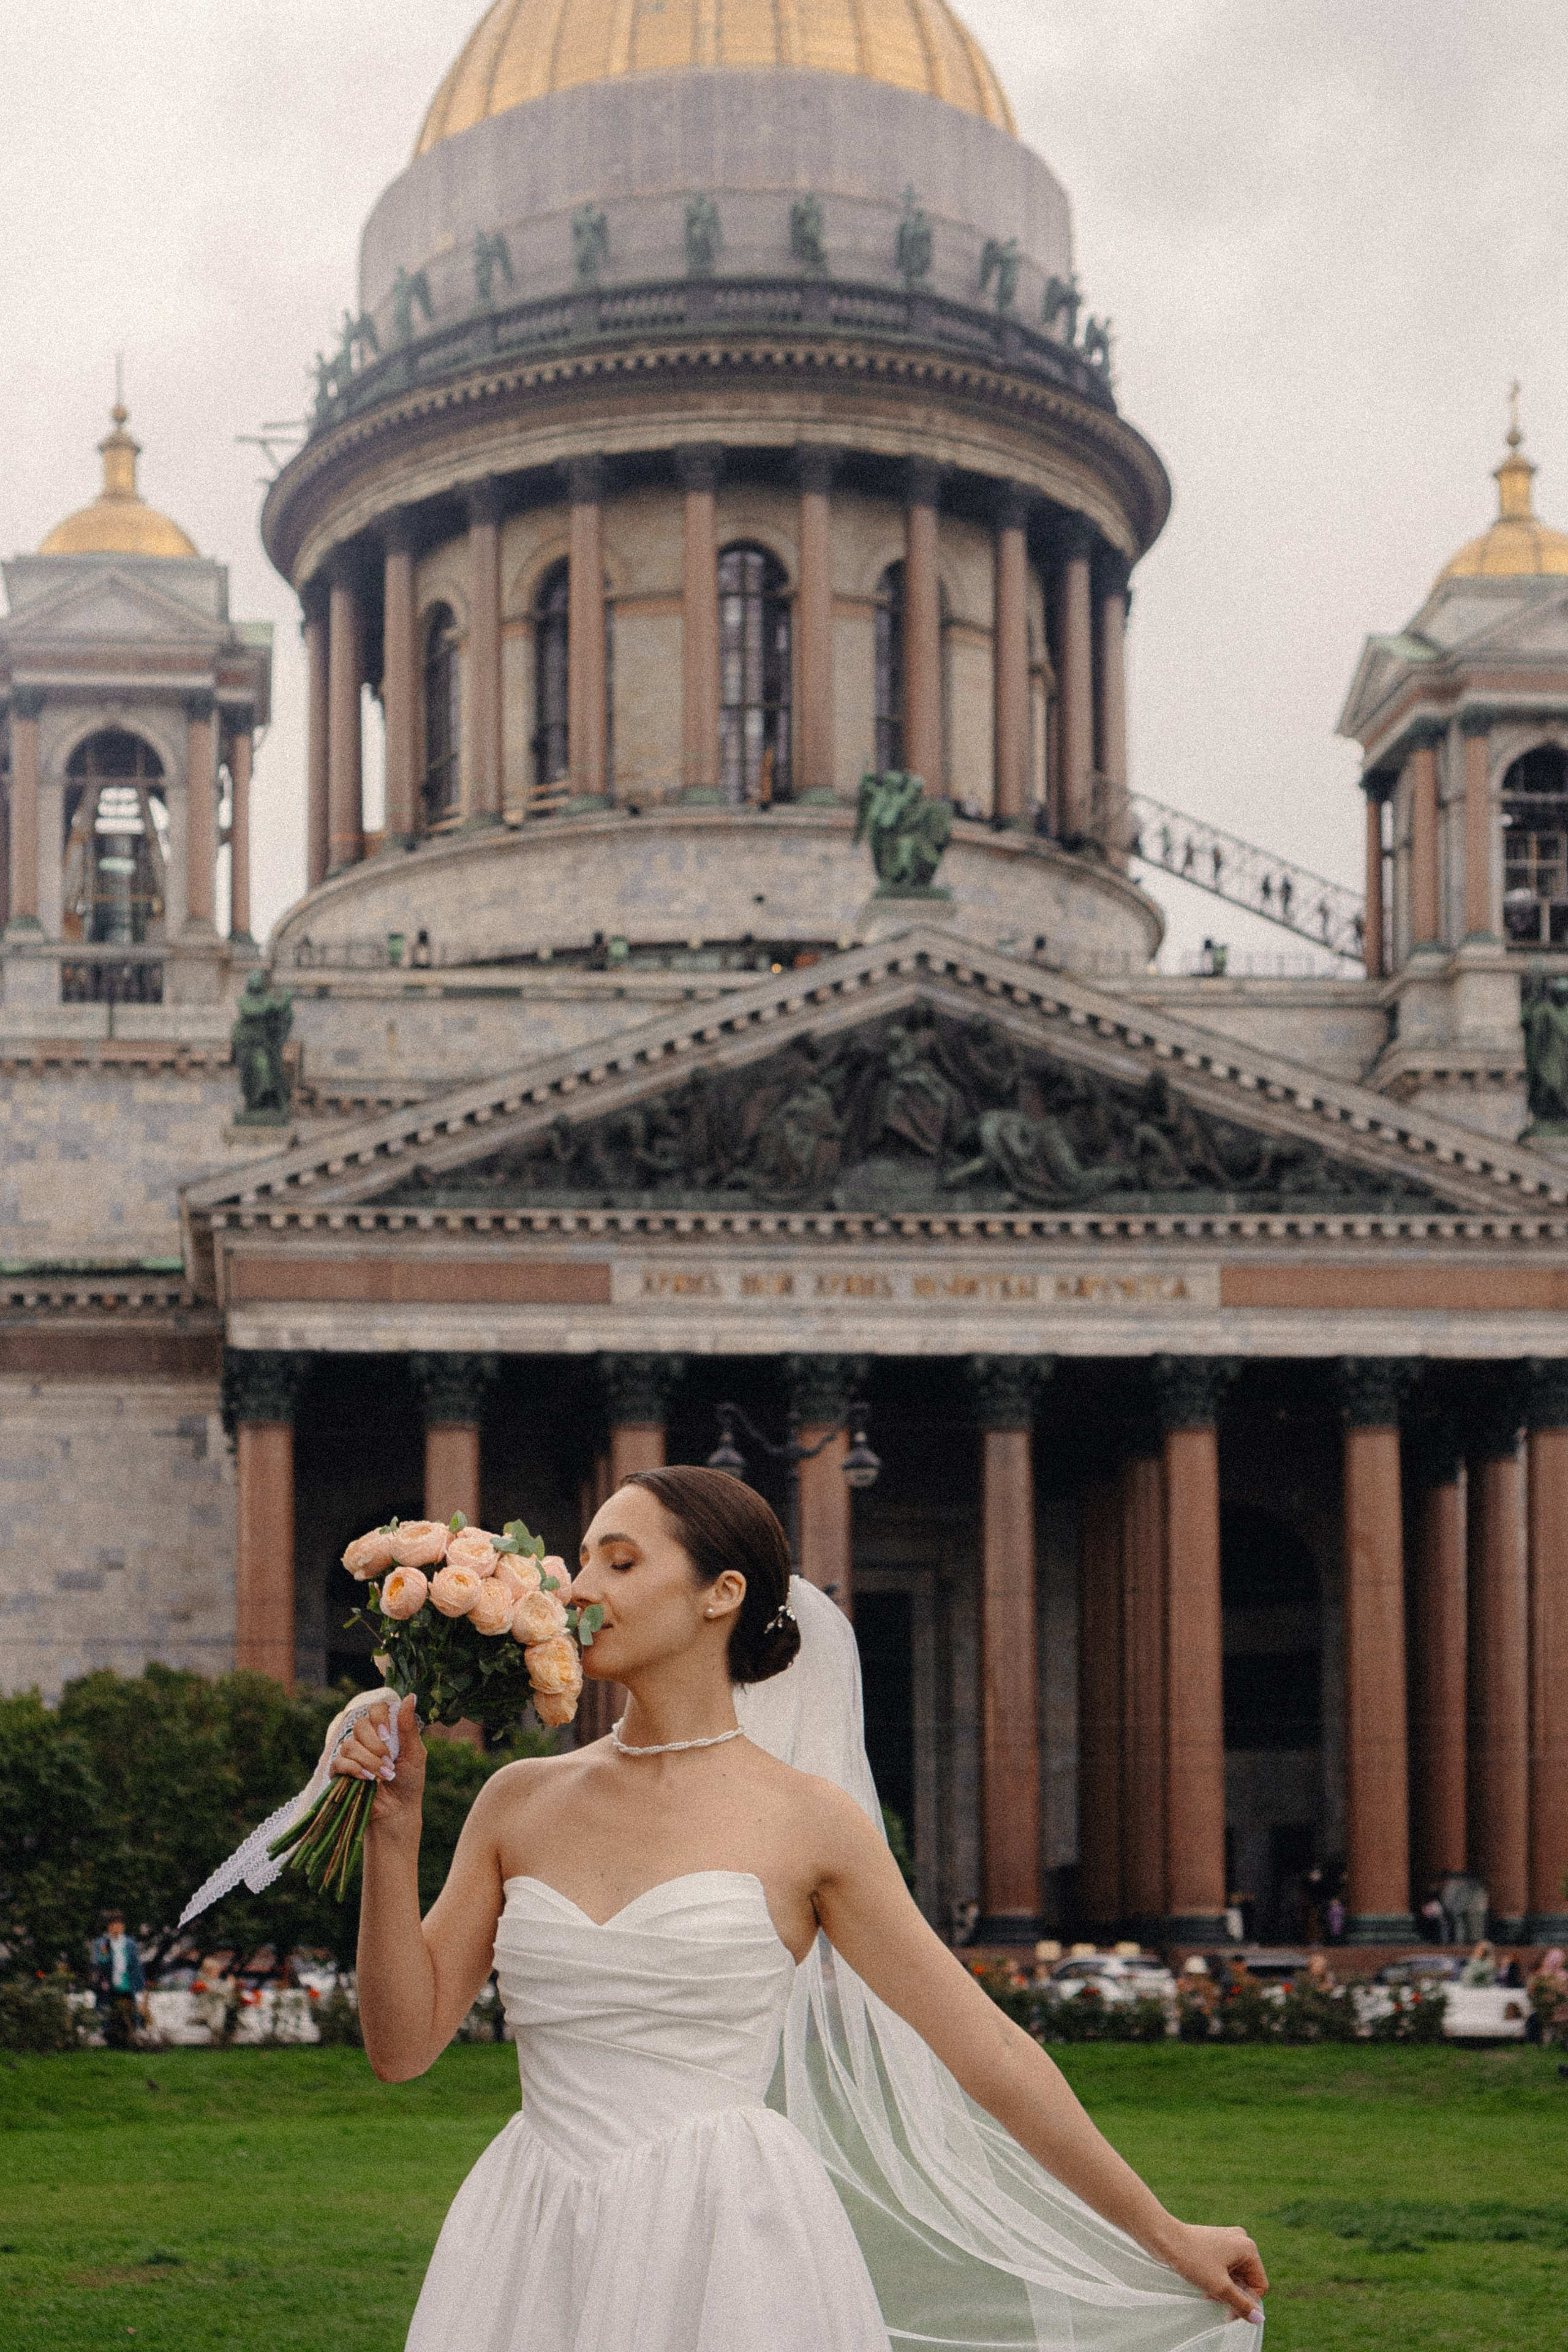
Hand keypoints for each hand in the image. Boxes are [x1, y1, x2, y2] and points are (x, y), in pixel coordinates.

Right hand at [330, 1694, 425, 1832]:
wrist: (397, 1812)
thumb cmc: (409, 1782)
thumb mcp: (414, 1753)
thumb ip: (408, 1726)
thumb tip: (410, 1696)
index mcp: (384, 1731)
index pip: (375, 1709)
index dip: (379, 1718)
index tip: (387, 1735)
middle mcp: (366, 1740)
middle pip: (360, 1725)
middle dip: (375, 1745)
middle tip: (389, 1762)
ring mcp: (351, 1756)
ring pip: (349, 1745)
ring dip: (368, 1760)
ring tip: (383, 1776)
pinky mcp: (340, 1774)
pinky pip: (338, 1762)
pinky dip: (353, 1769)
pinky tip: (367, 1779)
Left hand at [1156, 2220, 1266, 2324]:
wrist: (1165, 2239)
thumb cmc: (1193, 2260)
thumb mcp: (1220, 2287)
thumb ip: (1241, 2304)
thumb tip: (1259, 2319)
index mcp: (1248, 2248)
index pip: (1260, 2284)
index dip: (1248, 2302)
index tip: (1230, 2314)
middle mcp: (1241, 2240)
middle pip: (1247, 2279)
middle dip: (1233, 2294)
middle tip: (1216, 2302)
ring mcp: (1228, 2240)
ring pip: (1235, 2275)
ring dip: (1224, 2289)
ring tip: (1208, 2295)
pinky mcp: (1216, 2242)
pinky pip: (1225, 2267)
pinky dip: (1218, 2279)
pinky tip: (1205, 2287)